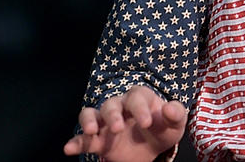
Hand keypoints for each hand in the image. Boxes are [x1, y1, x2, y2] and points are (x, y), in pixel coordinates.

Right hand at [63, 85, 186, 161]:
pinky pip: (82, 138)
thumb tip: (169, 108)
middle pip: (111, 104)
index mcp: (140, 98)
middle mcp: (119, 106)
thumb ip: (176, 114)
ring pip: (91, 114)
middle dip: (113, 115)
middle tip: (118, 128)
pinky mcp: (97, 140)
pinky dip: (75, 142)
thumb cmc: (163, 129)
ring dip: (89, 121)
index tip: (147, 123)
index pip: (136, 97)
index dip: (140, 108)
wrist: (152, 148)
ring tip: (90, 132)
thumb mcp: (175, 124)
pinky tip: (69, 148)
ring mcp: (106, 122)